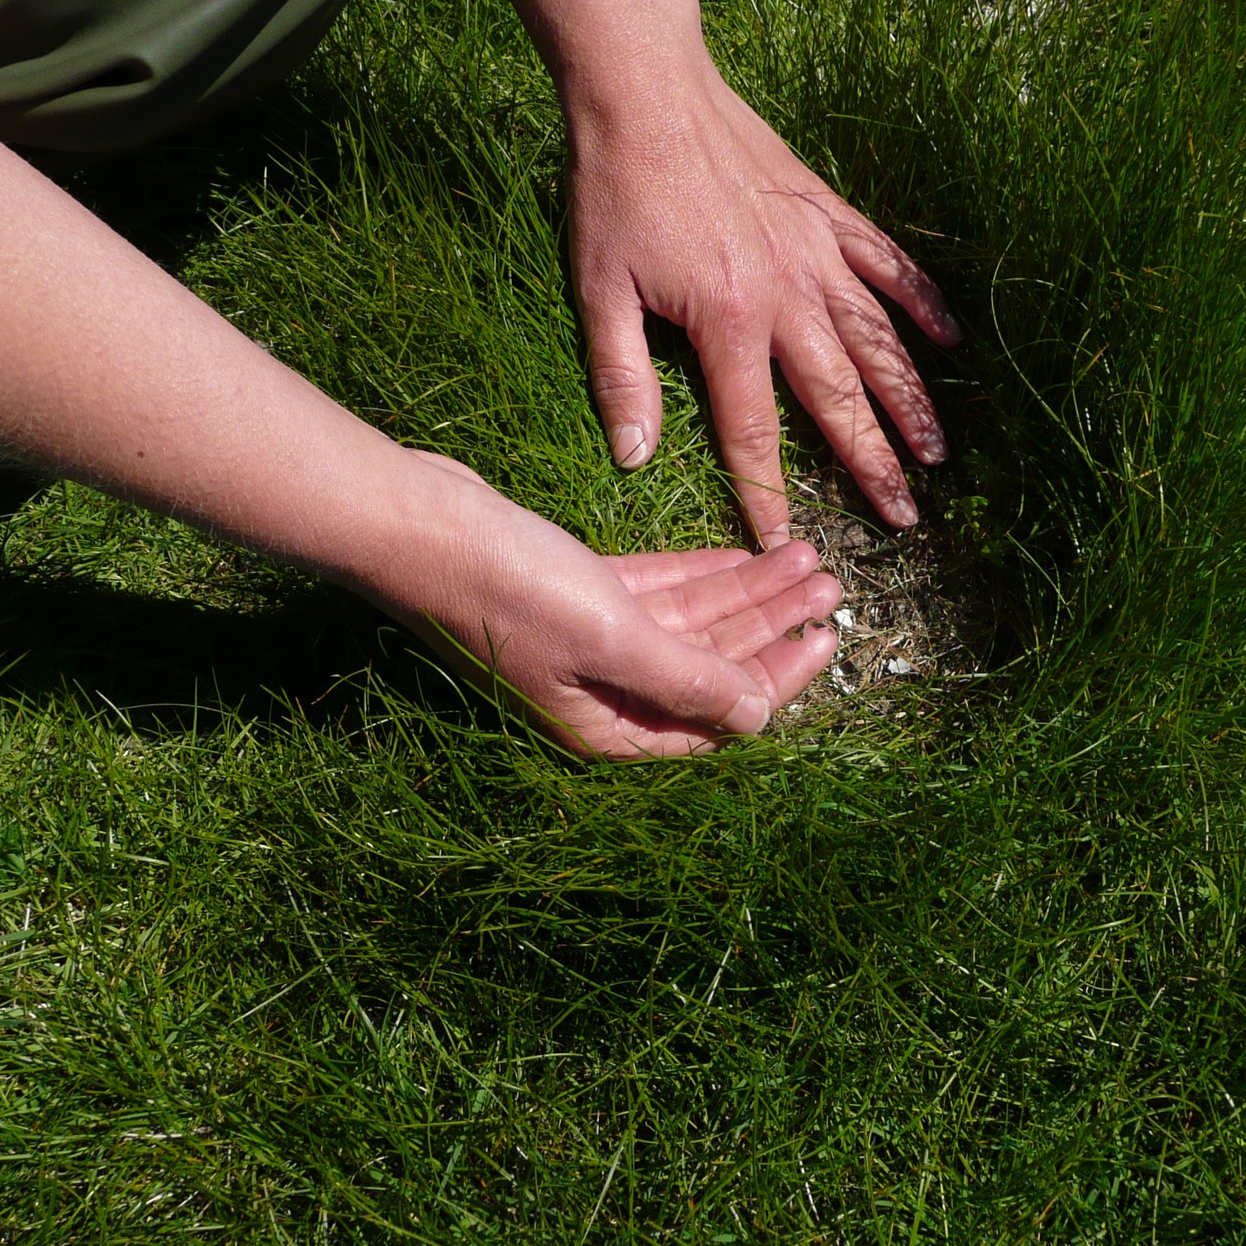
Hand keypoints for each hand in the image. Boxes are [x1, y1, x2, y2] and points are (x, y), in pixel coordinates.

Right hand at [369, 453, 841, 756]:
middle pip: (709, 666)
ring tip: (807, 560)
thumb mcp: (611, 635)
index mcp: (606, 722)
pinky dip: (699, 574)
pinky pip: (655, 591)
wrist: (414, 522)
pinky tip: (743, 555)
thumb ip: (686, 678)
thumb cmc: (508, 585)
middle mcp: (601, 689)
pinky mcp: (573, 590)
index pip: (714, 716)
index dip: (775, 682)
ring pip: (687, 622)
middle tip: (830, 589)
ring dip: (745, 591)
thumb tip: (756, 719)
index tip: (826, 642)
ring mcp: (586, 639)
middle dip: (771, 628)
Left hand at [566, 62, 963, 545]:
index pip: (752, 430)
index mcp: (727, 322)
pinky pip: (889, 264)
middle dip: (871, 463)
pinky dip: (921, 302)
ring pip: (877, 341)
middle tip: (904, 516)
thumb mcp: (597, 291)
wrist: (646, 90)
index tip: (786, 538)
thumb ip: (621, 378)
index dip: (768, 491)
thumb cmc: (613, 193)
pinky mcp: (829, 212)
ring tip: (937, 451)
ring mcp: (816, 252)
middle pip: (838, 398)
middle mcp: (786, 294)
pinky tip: (950, 341)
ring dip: (910, 400)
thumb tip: (633, 458)